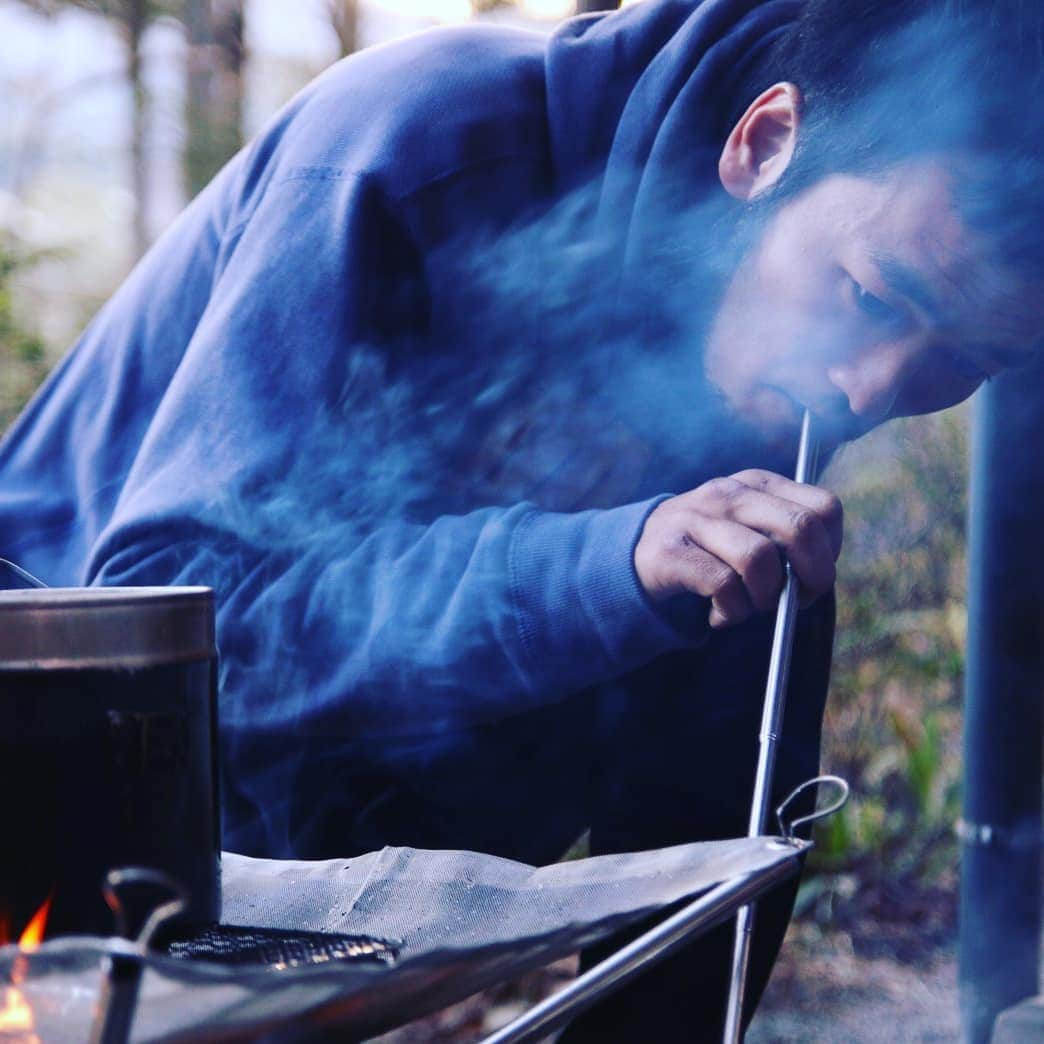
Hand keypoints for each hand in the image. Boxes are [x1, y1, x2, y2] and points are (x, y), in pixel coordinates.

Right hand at [634, 470, 842, 628]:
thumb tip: (817, 578)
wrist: (637, 556)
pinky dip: (731, 611)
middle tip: (796, 601)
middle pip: (800, 529)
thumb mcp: (748, 529)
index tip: (812, 576)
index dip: (830, 550)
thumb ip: (786, 539)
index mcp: (757, 483)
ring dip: (764, 598)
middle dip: (812, 577)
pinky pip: (722, 585)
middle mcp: (728, 493)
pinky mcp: (671, 550)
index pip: (823, 508)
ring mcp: (696, 517)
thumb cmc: (709, 551)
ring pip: (759, 559)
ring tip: (748, 607)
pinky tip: (719, 615)